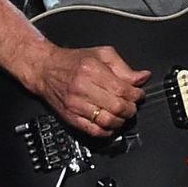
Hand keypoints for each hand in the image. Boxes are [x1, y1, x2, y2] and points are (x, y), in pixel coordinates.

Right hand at [31, 43, 150, 138]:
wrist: (45, 70)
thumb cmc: (72, 62)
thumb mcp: (101, 55)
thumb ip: (123, 67)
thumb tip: (142, 77)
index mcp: (91, 70)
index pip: (123, 90)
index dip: (136, 95)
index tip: (139, 94)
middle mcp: (82, 88)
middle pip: (117, 107)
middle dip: (131, 109)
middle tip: (131, 105)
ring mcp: (76, 105)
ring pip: (108, 121)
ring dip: (121, 121)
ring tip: (122, 114)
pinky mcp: (71, 118)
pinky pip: (95, 131)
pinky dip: (108, 131)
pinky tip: (111, 124)